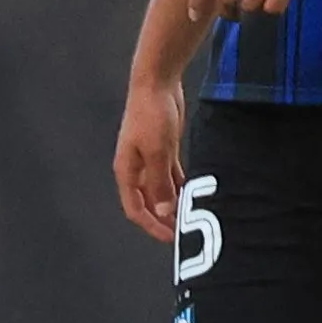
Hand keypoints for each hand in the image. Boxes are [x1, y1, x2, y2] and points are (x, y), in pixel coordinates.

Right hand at [114, 76, 185, 243]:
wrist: (156, 84)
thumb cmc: (151, 115)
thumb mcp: (158, 152)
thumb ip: (159, 182)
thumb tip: (163, 211)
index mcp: (127, 171)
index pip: (135, 208)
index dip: (151, 225)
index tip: (171, 238)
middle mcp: (136, 169)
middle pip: (148, 202)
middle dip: (163, 219)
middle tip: (184, 232)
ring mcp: (150, 159)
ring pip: (161, 190)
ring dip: (173, 203)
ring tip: (192, 217)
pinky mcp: (164, 150)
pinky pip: (171, 175)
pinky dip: (180, 186)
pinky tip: (194, 194)